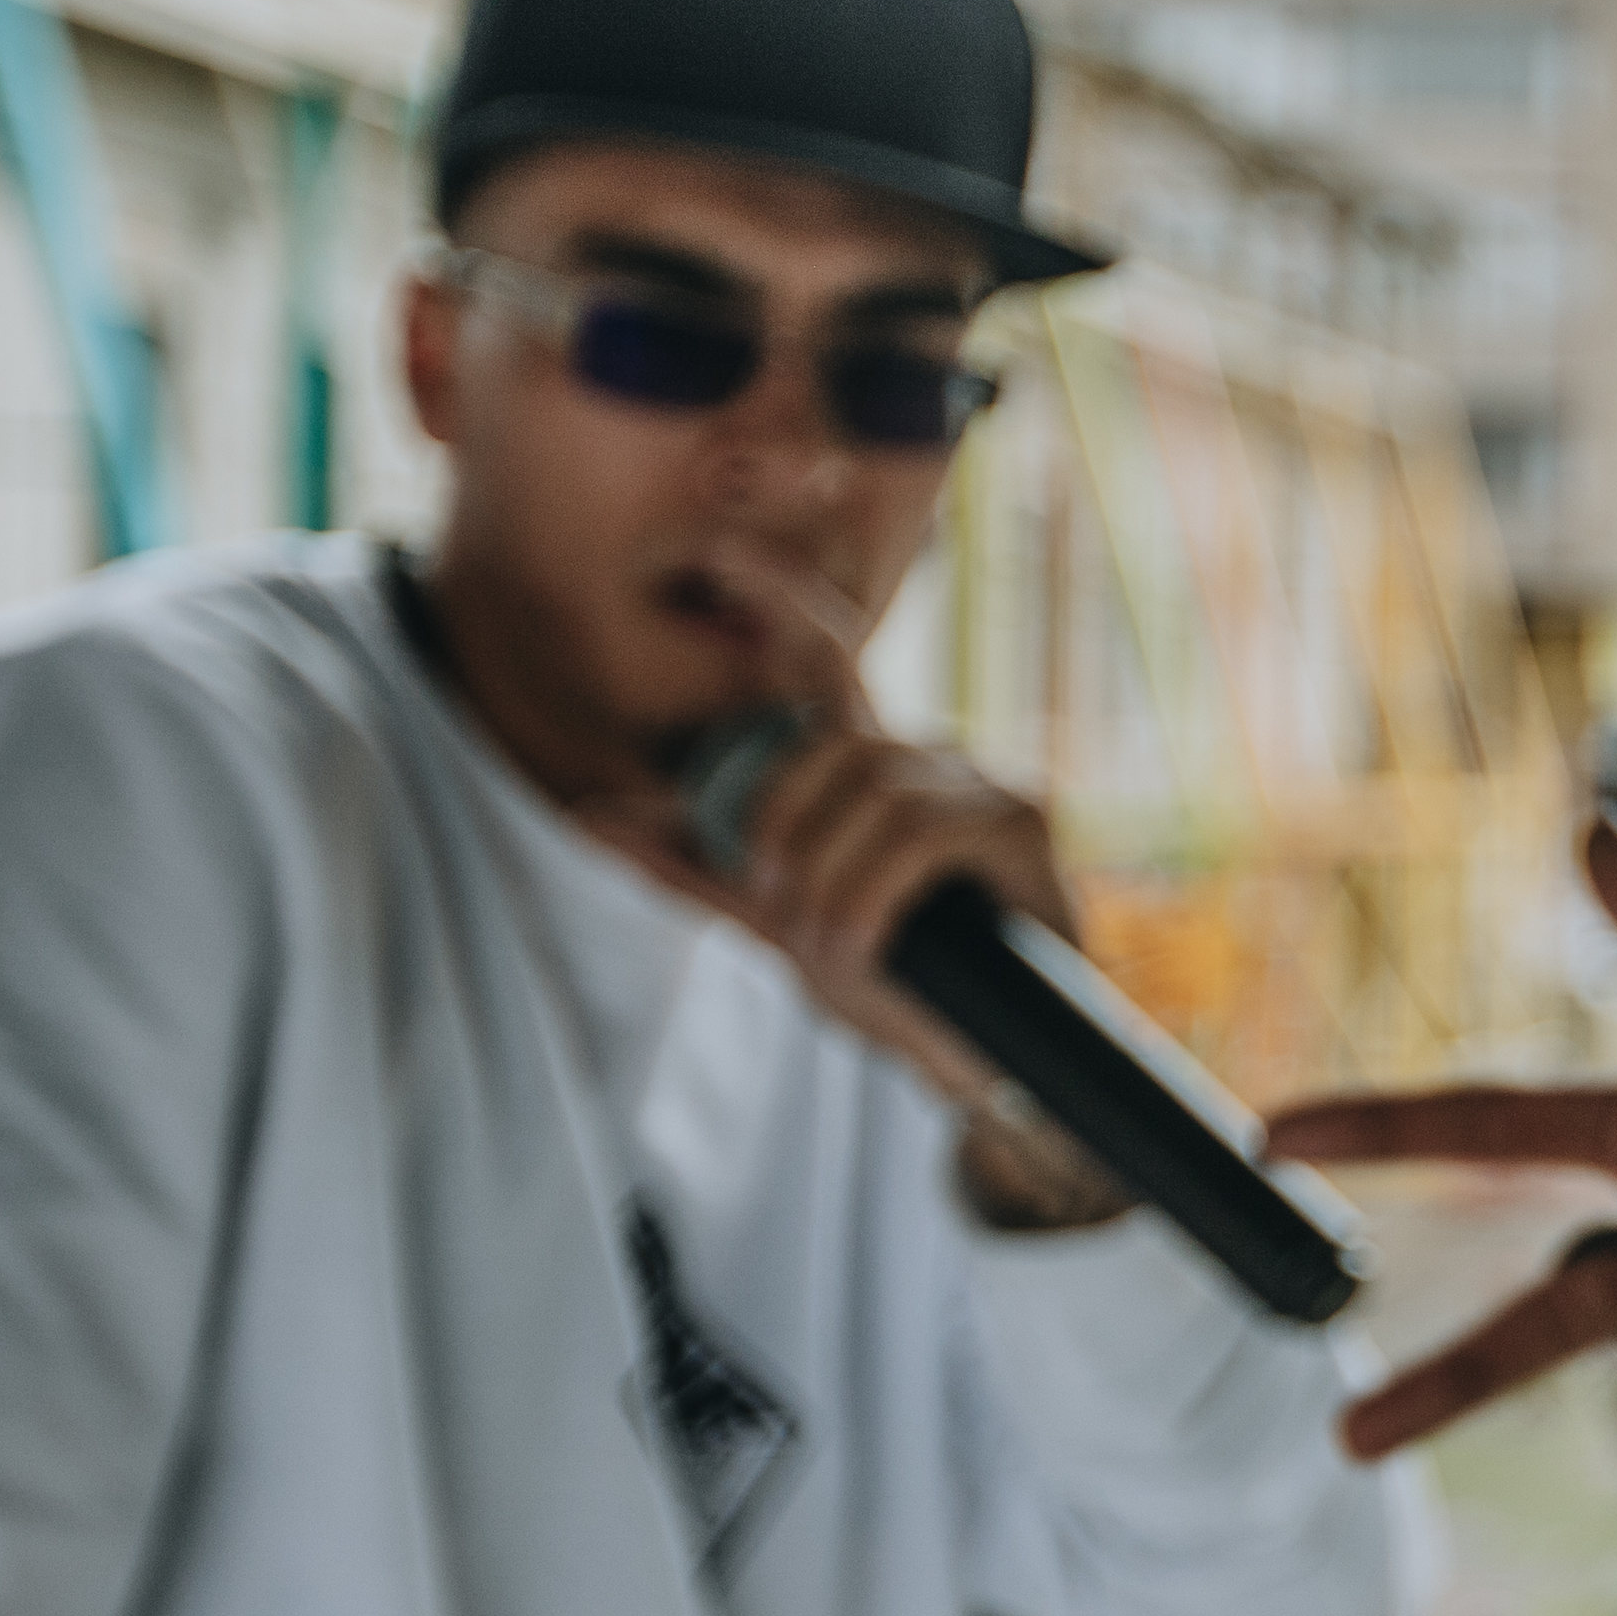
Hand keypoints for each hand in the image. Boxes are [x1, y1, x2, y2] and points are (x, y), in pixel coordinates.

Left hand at [570, 550, 1084, 1137]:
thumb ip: (697, 870)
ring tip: (827, 947)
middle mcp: (930, 760)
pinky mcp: (1023, 826)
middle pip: (833, 742)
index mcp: (872, 771)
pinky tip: (862, 946)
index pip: (826, 661)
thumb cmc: (898, 990)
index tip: (717, 548)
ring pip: (874, 791)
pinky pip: (923, 831)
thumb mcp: (780, 926)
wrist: (988, 1067)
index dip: (778, 596)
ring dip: (826, 877)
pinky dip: (872, 893)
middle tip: (774, 906)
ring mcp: (984, 785)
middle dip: (778, 823)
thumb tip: (593, 813)